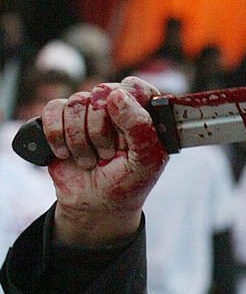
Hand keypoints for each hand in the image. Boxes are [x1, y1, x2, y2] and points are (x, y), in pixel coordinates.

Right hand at [41, 76, 168, 246]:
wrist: (96, 205)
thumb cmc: (127, 184)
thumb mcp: (146, 163)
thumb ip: (140, 129)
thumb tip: (116, 95)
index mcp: (143, 114)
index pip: (135, 88)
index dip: (126, 106)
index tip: (124, 135)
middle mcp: (116, 107)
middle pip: (101, 93)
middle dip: (101, 131)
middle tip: (107, 155)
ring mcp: (88, 111)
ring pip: (76, 103)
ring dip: (80, 140)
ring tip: (89, 160)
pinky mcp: (62, 119)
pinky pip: (53, 110)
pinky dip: (57, 135)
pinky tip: (66, 154)